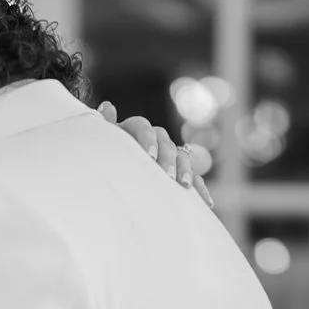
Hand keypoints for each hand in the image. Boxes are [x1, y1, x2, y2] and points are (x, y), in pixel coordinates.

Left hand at [98, 101, 215, 208]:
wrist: (109, 182)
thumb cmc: (101, 161)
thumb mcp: (101, 145)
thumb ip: (105, 127)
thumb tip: (107, 105)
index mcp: (129, 132)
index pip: (141, 127)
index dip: (147, 139)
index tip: (150, 157)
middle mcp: (152, 140)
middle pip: (165, 142)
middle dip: (168, 159)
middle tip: (167, 176)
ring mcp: (167, 157)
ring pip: (181, 157)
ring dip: (186, 170)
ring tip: (184, 186)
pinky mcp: (178, 174)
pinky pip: (194, 178)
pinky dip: (200, 189)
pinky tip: (207, 203)